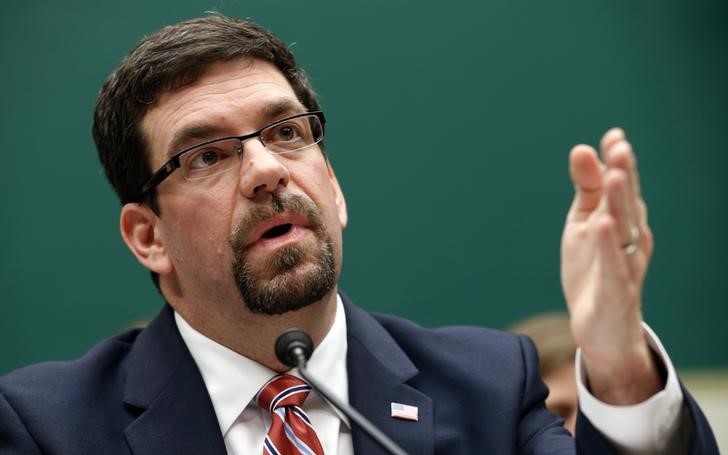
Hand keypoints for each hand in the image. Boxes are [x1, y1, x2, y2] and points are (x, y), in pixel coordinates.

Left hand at [561, 128, 661, 404]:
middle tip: (619, 147)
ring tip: (615, 175)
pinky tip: (603, 225)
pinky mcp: (617, 291)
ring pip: (624, 229)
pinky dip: (609, 245)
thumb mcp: (584, 224)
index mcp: (622, 220)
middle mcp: (630, 239)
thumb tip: (582, 148)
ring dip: (620, 202)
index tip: (613, 136)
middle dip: (624, 175)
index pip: (621, 186)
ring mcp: (626, 265)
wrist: (602, 329)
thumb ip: (586, 189)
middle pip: (627, 203)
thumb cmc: (595, 270)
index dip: (618, 161)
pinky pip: (615, 266)